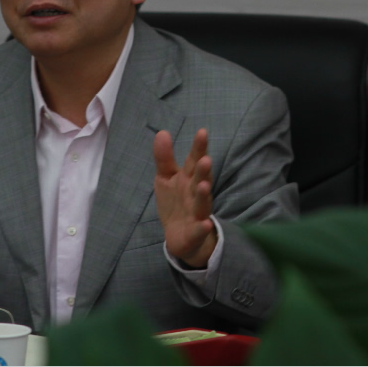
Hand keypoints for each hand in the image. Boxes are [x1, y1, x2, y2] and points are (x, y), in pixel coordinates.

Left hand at [153, 128, 216, 267]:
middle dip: (203, 171)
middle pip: (200, 180)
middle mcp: (196, 193)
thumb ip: (164, 157)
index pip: (194, 161)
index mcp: (188, 179)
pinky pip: (199, 229)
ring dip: (204, 195)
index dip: (198, 148)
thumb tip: (162, 132)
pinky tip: (206, 223)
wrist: (180, 236)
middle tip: (206, 159)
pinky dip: (202, 227)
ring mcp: (197, 213)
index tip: (202, 132)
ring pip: (202, 203)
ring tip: (205, 185)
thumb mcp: (166, 177)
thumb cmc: (176, 201)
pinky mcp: (195, 231)